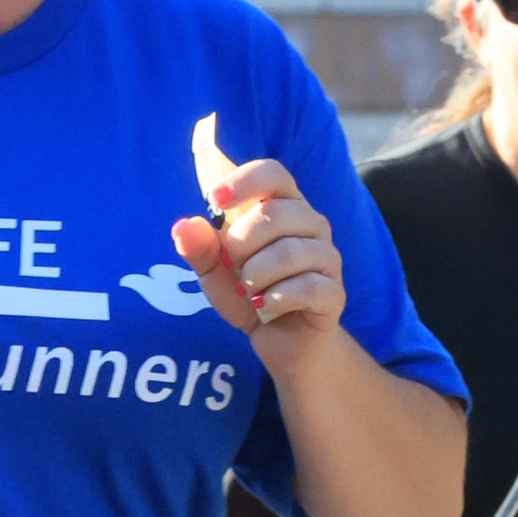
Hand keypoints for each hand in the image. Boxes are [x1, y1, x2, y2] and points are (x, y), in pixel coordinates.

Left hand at [172, 114, 344, 360]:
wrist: (282, 342)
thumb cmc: (250, 295)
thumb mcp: (215, 274)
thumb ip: (200, 250)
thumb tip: (183, 227)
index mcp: (285, 208)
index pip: (273, 174)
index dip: (244, 181)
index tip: (214, 199)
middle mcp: (313, 225)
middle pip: (276, 214)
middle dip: (241, 244)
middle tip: (235, 268)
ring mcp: (328, 257)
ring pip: (288, 253)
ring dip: (255, 277)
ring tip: (250, 292)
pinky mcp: (334, 292)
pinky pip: (304, 287)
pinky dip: (274, 300)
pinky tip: (266, 308)